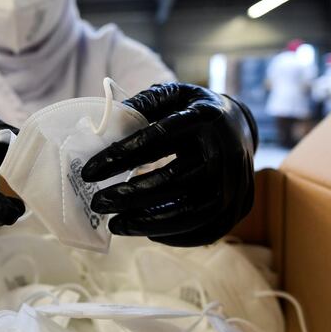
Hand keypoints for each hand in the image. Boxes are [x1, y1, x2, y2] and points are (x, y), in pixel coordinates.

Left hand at [81, 83, 257, 246]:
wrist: (239, 125)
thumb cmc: (193, 111)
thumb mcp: (172, 95)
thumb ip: (143, 104)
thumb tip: (107, 121)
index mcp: (204, 117)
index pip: (157, 138)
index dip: (121, 156)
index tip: (88, 171)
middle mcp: (226, 149)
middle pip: (174, 179)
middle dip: (129, 195)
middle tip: (97, 203)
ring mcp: (237, 180)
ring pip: (192, 210)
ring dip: (149, 222)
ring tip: (116, 225)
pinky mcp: (242, 205)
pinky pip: (208, 229)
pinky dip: (176, 236)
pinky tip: (147, 232)